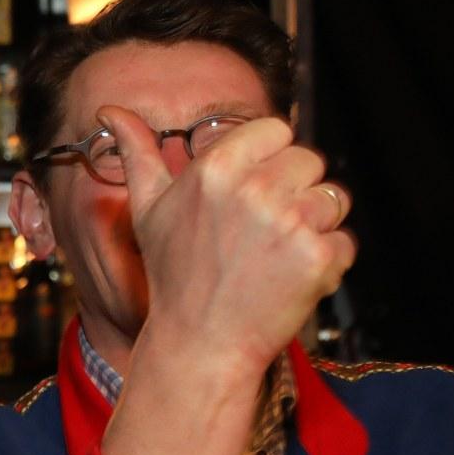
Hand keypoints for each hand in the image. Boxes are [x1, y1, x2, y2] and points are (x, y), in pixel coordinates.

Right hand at [99, 105, 354, 376]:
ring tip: (274, 256)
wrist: (200, 342)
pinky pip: (345, 241)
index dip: (269, 160)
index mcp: (214, 169)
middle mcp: (253, 189)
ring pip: (333, 199)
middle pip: (309, 161)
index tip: (251, 192)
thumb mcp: (147, 209)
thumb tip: (108, 111)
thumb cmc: (174, 276)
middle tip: (260, 232)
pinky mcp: (317, 257)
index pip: (276, 130)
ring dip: (314, 227)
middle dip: (294, 192)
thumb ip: (137, 153)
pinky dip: (326, 263)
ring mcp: (288, 223)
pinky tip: (288, 279)